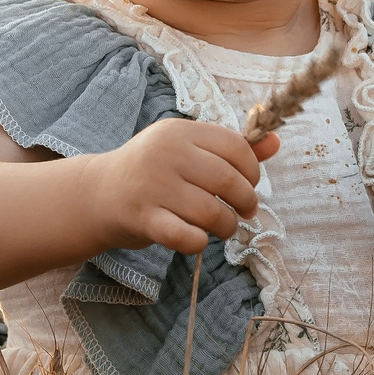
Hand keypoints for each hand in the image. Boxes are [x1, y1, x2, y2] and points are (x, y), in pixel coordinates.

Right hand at [89, 119, 279, 254]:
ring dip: (227, 226)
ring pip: (212, 212)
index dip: (252, 171)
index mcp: (180, 131)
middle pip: (229, 181)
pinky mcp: (143, 218)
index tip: (249, 185)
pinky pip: (187, 237)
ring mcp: (153, 186)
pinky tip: (198, 239)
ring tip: (223, 227)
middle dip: (246, 202)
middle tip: (244, 212)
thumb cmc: (153, 171)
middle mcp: (166, 154)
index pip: (235, 147)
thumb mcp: (187, 150)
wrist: (97, 193)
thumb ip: (231, 149)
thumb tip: (276, 141)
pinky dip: (199, 242)